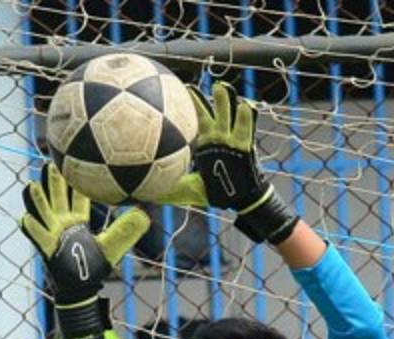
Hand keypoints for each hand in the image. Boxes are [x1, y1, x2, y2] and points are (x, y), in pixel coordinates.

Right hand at [21, 163, 149, 338]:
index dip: (75, 179)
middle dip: (52, 181)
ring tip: (32, 185)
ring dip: (36, 200)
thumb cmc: (95, 268)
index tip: (74, 160)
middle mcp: (62, 225)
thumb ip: (126, 230)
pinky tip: (26, 218)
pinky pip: (36, 237)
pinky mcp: (45, 250)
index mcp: (77, 221)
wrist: (82, 289)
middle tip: (50, 162)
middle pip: (55, 198)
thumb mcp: (113, 246)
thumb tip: (146, 214)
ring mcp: (51, 236)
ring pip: (41, 213)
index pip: (76, 197)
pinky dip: (31, 228)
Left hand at [156, 82, 298, 245]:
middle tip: (189, 87)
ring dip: (226, 101)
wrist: (240, 197)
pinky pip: (248, 128)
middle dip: (199, 100)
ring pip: (229, 115)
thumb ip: (173, 190)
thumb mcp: (191, 190)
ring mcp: (232, 139)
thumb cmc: (215, 191)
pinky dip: (248, 117)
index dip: (183, 110)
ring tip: (222, 87)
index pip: (192, 122)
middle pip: (209, 113)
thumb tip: (146, 197)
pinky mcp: (247, 145)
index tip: (173, 94)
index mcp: (204, 143)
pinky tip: (247, 106)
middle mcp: (218, 136)